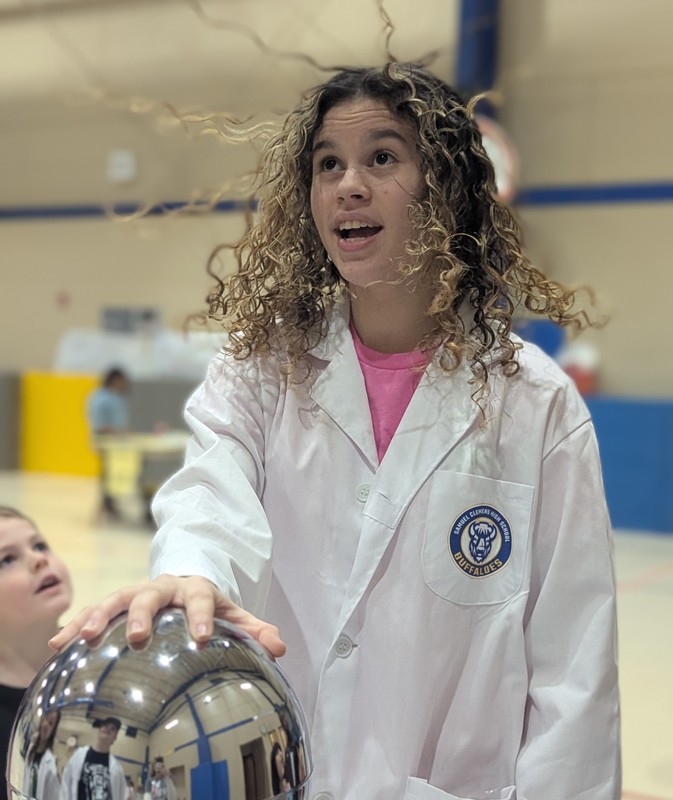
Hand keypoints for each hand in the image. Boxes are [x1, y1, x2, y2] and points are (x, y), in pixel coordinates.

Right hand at [49, 574, 285, 657]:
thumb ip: (254, 629)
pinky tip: (58, 644)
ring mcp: (138, 592)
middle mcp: (165, 587)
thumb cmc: (209, 604)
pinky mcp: (117, 603)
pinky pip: (94, 610)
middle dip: (143, 612)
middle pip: (152, 593)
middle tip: (139, 635)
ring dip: (98, 616)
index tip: (200, 638)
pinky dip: (77, 623)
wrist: (183, 581)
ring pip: (116, 598)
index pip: (201, 599)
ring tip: (81, 637)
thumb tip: (280, 648)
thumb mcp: (232, 613)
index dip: (201, 617)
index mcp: (196, 588)